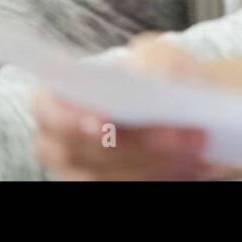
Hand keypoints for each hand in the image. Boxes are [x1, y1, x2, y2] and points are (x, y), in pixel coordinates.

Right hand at [33, 34, 220, 180]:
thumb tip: (148, 82)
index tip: (103, 120)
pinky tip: (191, 159)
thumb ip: (151, 61)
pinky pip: (134, 187)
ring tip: (194, 141)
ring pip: (113, 176)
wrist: (184, 105)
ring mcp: (85, 174)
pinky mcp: (113, 186)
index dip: (70, 118)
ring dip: (156, 160)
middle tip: (173, 132)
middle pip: (87, 152)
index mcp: (55, 99)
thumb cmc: (161, 75)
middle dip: (134, 142)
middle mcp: (61, 144)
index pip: (48, 111)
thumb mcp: (159, 55)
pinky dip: (164, 174)